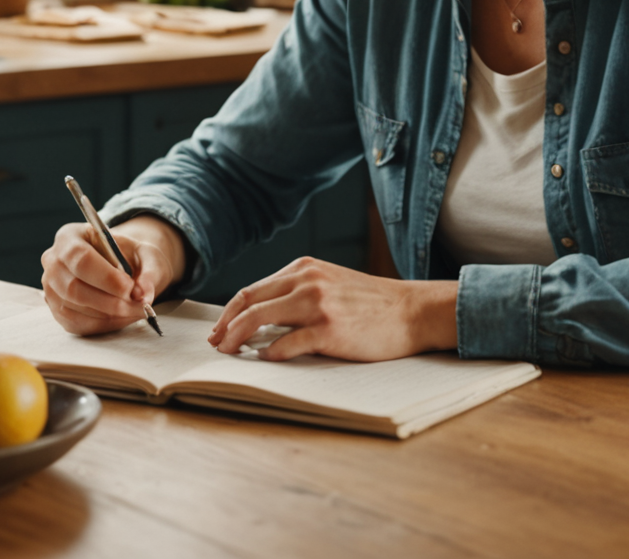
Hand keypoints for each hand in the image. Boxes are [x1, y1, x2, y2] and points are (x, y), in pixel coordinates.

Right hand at [40, 215, 185, 334]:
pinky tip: (122, 317)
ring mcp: (50, 288)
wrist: (119, 267)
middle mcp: (53, 261)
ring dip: (110, 315)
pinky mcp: (57, 310)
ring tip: (135, 311)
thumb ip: (149, 271)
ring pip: (75, 309)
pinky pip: (76, 324)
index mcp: (69, 237)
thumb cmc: (128, 256)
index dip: (105, 277)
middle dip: (109, 301)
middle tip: (138, 306)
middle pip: (73, 287)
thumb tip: (143, 294)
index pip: (80, 258)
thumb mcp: (145, 254)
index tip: (130, 288)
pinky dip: (103, 325)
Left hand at [207, 258, 458, 361]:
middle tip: (216, 345)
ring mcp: (317, 304)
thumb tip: (260, 318)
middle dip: (225, 326)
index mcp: (304, 268)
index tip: (219, 329)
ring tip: (230, 354)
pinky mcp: (329, 329)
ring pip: (259, 320)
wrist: (412, 311)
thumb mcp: (330, 282)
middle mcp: (307, 281)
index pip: (252, 289)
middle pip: (248, 302)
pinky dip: (270, 353)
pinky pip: (287, 344)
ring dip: (238, 339)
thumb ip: (298, 292)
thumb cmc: (370, 303)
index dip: (229, 312)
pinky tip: (264, 359)